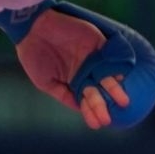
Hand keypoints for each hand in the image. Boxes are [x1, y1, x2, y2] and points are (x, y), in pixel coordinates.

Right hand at [15, 8, 133, 129]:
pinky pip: (111, 53)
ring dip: (115, 88)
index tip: (97, 124)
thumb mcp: (45, 82)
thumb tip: (79, 108)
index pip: (86, 99)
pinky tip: (121, 75)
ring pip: (107, 75)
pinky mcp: (97, 41)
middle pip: (98, 90)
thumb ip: (63, 94)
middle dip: (103, 105)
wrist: (33, 28)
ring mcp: (92, 56)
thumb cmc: (34, 56)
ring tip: (121, 101)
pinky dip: (117, 63)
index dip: (91, 112)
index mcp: (74, 80)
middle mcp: (86, 69)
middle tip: (108, 118)